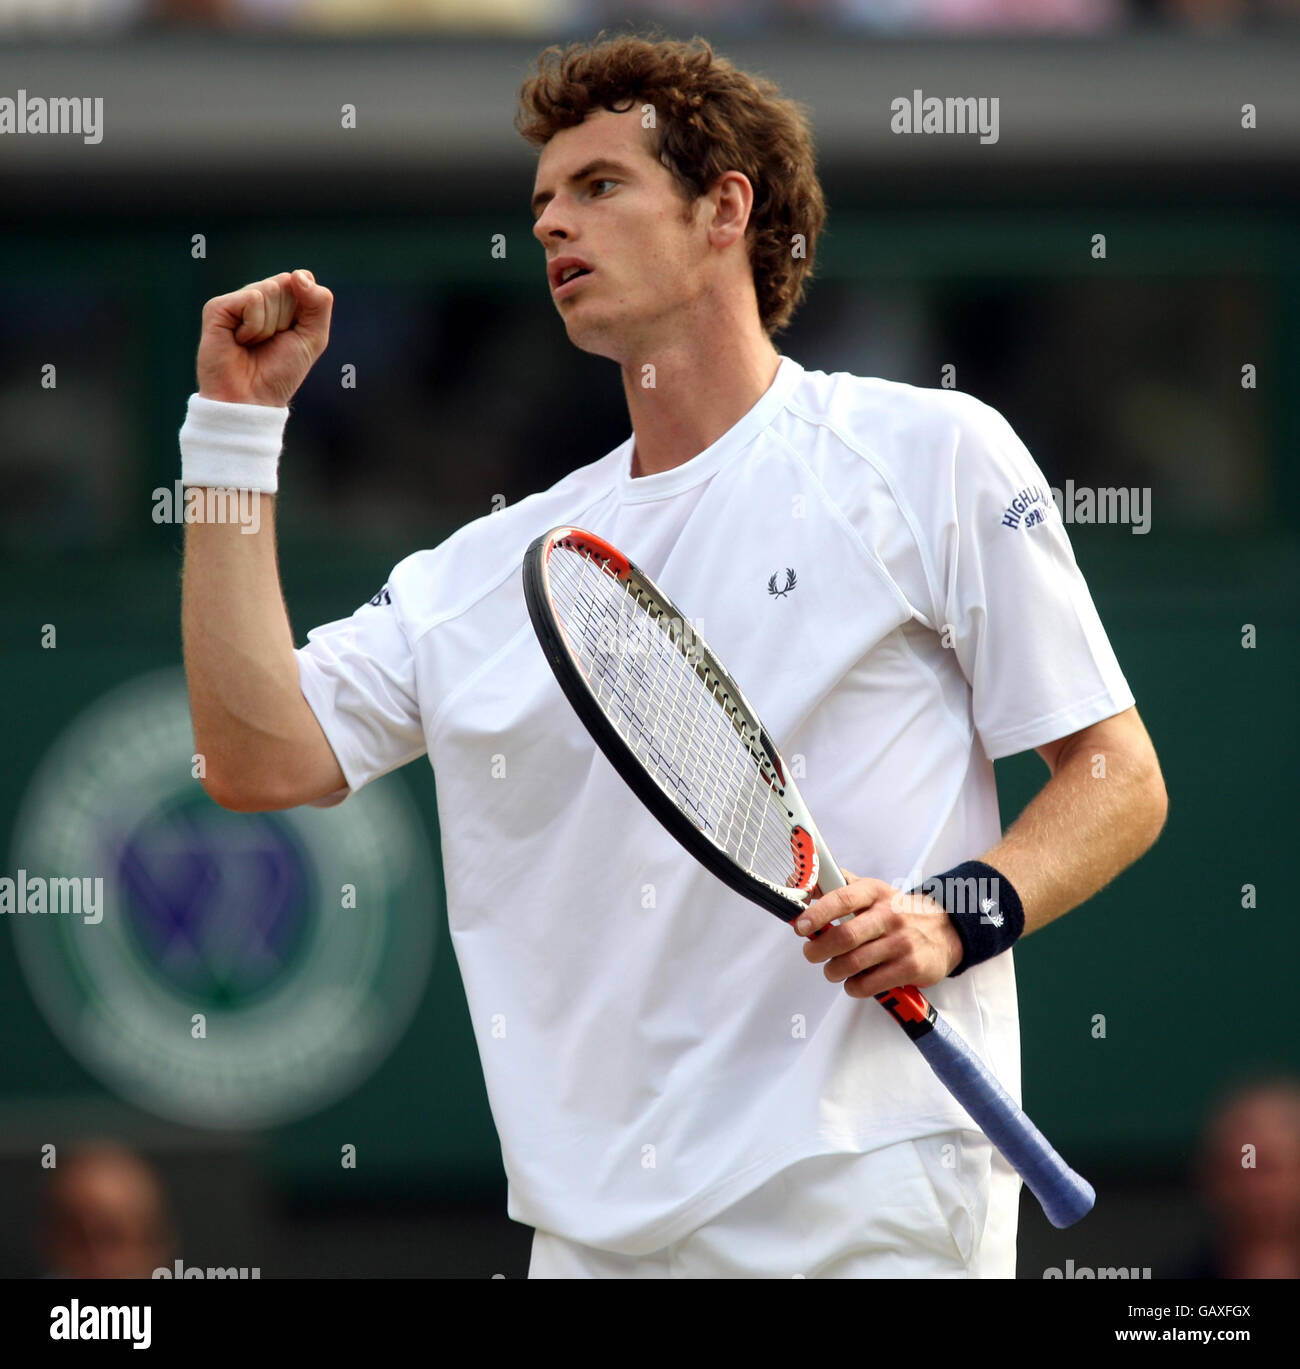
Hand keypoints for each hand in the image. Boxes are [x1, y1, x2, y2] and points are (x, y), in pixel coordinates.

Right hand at [196, 269, 332, 407]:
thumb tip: (299, 275)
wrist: (253, 398)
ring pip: (269, 290)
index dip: (305, 309)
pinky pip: (252, 299)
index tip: (293, 335)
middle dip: (287, 319)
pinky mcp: (218, 307)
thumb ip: (319, 303)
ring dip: (270, 326)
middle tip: (270, 343)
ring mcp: (236, 301)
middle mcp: (257, 297)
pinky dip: (254, 326)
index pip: (303, 280)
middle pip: (287, 284)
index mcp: (281, 302)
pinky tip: (239, 341)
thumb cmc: (281, 372)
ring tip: (253, 344)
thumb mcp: (313, 338)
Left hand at [793, 873, 962, 998]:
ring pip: (854, 963)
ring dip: (834, 970)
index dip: (817, 913)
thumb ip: (838, 886)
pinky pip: (871, 984)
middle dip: (819, 949)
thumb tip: (798, 883)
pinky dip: (854, 986)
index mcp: (875, 892)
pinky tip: (854, 982)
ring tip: (832, 970)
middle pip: (846, 936)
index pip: (843, 899)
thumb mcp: (872, 891)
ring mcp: (901, 942)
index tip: (800, 926)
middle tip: (811, 954)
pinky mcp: (911, 967)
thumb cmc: (897, 912)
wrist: (945, 931)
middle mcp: (889, 914)